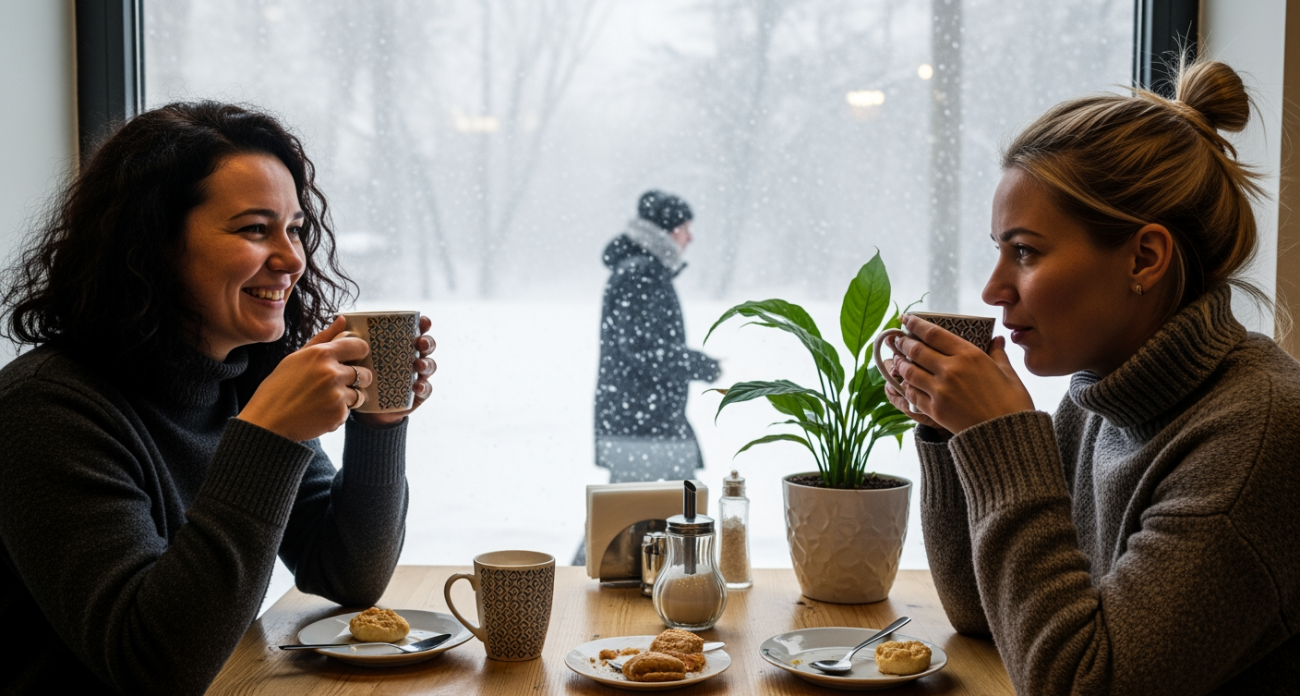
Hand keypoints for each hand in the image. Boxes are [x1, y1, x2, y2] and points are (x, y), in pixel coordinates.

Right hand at [237, 316, 373, 441]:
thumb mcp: (297, 358)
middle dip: (356, 379)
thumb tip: (342, 320)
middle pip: (365, 373)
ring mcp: (336, 394)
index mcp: (321, 354)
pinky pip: (349, 412)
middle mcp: (332, 372)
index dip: (359, 354)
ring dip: (348, 398)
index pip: (360, 346)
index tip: (353, 359)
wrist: (267, 422)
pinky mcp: (338, 414)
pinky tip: (319, 412)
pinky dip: (338, 413)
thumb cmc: (279, 388)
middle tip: (336, 385)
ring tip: (326, 399)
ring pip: (360, 394)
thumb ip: (323, 338)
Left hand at [351, 315, 436, 427]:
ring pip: (429, 366)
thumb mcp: (347, 357)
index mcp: (398, 345)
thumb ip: (343, 338)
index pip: (415, 330)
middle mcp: (410, 358)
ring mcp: (415, 376)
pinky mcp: (416, 395)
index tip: (422, 321)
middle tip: (419, 343)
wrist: (361, 408)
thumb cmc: (356, 375)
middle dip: (427, 342)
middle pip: (426, 346)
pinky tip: (416, 386)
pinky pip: (426, 390)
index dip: (422, 324)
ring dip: (427, 363)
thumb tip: (340, 318)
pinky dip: (424, 387)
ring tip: (418, 365)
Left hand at [887, 315, 1034, 433]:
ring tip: (896, 359)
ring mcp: (940, 390)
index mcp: (969, 355)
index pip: (934, 333)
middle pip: (916, 350)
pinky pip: (912, 394)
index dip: (916, 324)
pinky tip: (904, 383)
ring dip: (900, 364)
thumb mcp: (1008, 373)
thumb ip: (997, 353)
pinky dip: (905, 386)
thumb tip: (997, 339)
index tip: (906, 318)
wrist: (1007, 436)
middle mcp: (950, 369)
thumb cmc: (1012, 403)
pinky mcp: (934, 409)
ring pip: (910, 371)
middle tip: (897, 339)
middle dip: (904, 342)